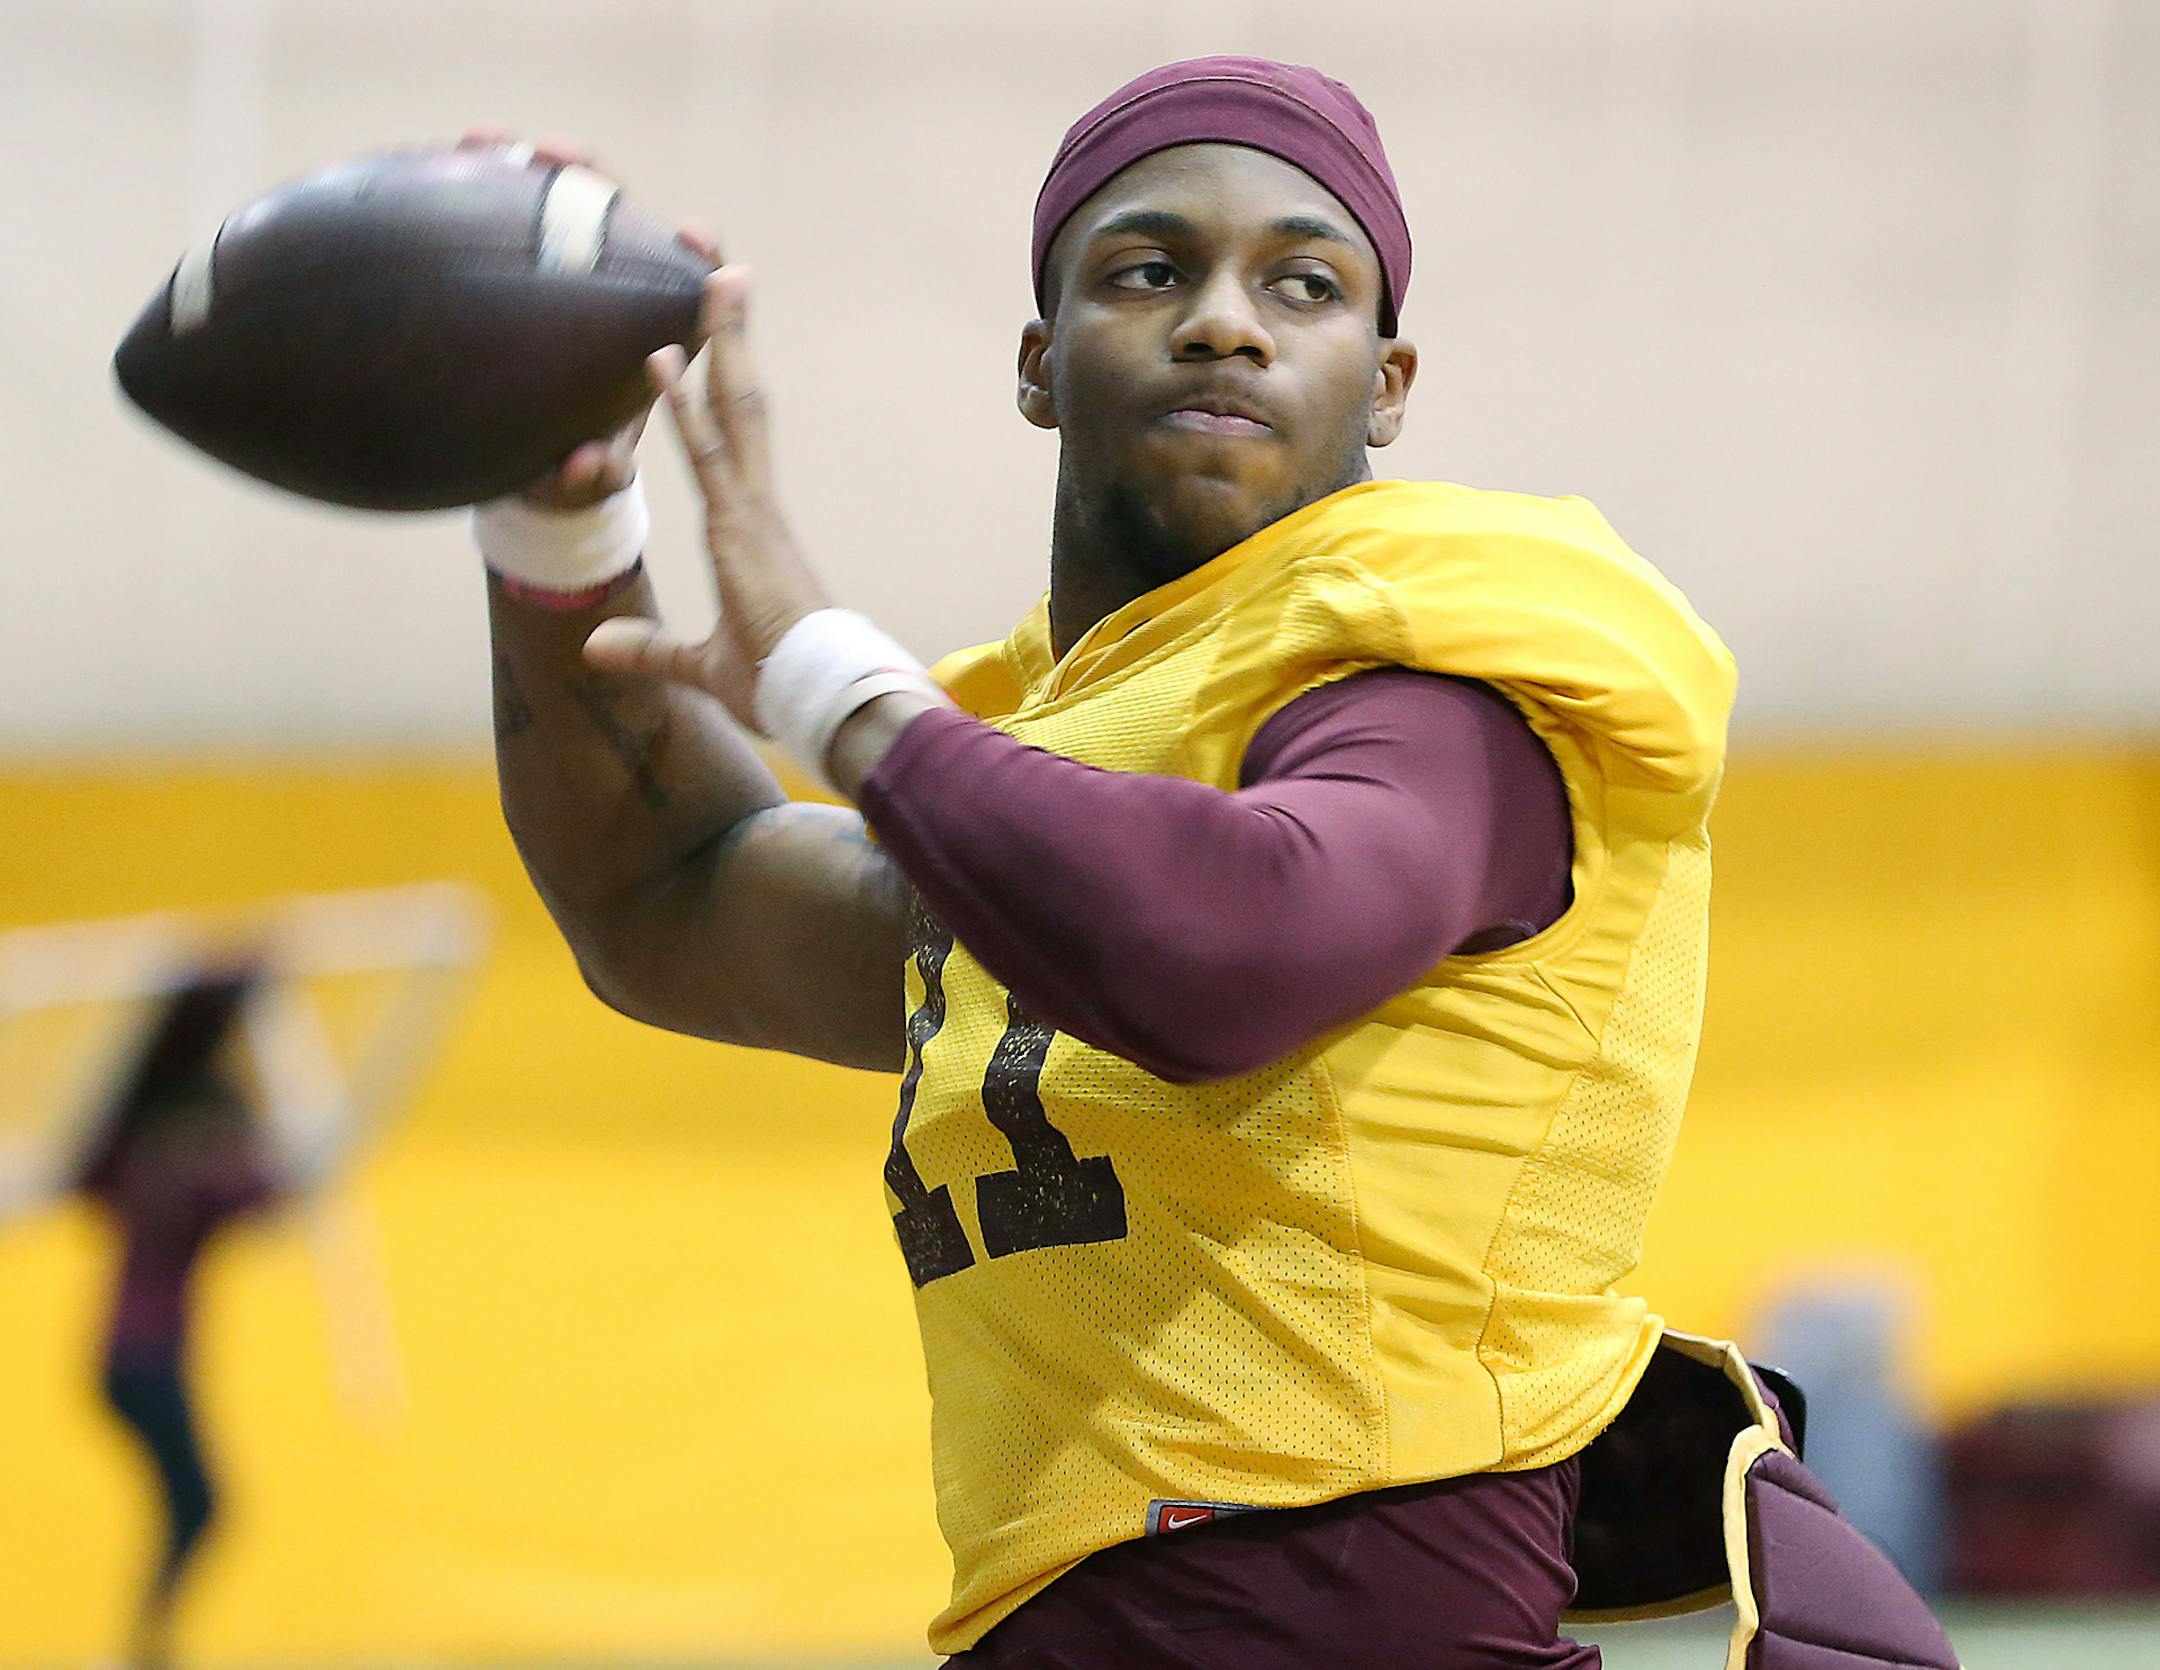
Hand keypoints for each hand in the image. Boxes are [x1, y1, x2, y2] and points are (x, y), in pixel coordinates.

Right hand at [455, 125, 720, 511]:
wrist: (545, 463)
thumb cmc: (585, 470)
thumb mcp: (591, 481)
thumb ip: (596, 478)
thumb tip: (593, 463)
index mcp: (656, 342)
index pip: (688, 288)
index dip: (698, 258)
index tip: (693, 233)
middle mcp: (620, 297)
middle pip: (619, 220)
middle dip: (591, 178)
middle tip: (552, 153)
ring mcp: (575, 277)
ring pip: (559, 205)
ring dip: (526, 166)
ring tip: (483, 138)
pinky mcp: (530, 272)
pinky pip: (509, 220)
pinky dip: (484, 187)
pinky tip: (451, 158)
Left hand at [581, 268, 833, 733]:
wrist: (823, 700)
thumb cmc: (783, 686)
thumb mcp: (702, 666)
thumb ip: (650, 651)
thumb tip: (596, 646)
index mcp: (751, 528)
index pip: (730, 436)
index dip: (719, 382)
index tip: (711, 330)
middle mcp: (755, 506)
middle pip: (740, 402)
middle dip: (730, 336)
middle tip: (723, 270)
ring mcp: (751, 511)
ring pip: (733, 408)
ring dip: (721, 341)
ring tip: (713, 274)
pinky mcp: (743, 529)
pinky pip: (708, 454)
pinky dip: (684, 405)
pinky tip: (663, 357)